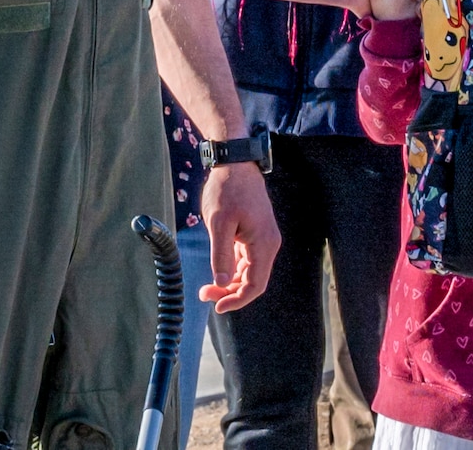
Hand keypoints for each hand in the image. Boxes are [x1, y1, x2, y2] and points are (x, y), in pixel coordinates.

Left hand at [199, 163, 280, 313]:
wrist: (236, 165)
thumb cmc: (228, 190)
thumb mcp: (219, 223)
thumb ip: (221, 255)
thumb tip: (220, 283)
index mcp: (264, 243)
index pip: (256, 284)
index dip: (238, 300)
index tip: (217, 307)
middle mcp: (268, 244)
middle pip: (253, 281)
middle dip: (230, 293)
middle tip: (204, 295)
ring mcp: (262, 239)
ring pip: (249, 273)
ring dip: (230, 284)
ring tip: (206, 287)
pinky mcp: (254, 235)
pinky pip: (246, 261)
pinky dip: (232, 271)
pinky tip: (217, 271)